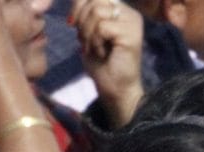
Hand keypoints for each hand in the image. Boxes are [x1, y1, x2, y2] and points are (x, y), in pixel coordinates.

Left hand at [69, 0, 143, 126]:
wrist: (114, 89)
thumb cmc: (101, 64)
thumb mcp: (88, 33)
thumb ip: (84, 14)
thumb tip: (75, 1)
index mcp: (118, 9)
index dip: (78, 6)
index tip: (71, 24)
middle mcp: (128, 12)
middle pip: (95, 0)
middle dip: (82, 21)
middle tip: (84, 42)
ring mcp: (132, 22)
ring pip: (97, 12)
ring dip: (88, 34)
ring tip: (94, 49)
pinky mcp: (132, 34)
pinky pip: (102, 28)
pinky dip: (96, 42)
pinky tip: (102, 54)